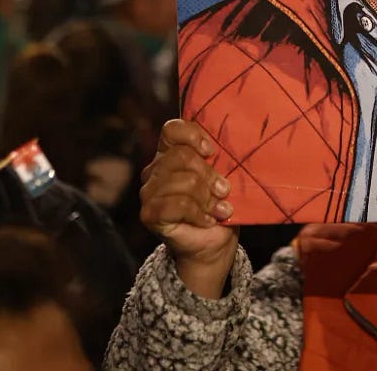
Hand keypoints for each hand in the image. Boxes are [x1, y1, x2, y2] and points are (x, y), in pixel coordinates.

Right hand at [139, 118, 237, 298]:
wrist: (214, 244)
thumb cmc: (218, 205)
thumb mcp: (222, 176)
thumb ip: (218, 159)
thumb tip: (228, 146)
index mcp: (169, 154)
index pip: (171, 130)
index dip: (192, 136)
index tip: (212, 150)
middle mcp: (154, 170)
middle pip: (181, 157)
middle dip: (209, 175)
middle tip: (224, 190)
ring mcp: (149, 192)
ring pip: (182, 181)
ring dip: (206, 198)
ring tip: (218, 208)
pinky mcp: (149, 214)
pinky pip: (176, 205)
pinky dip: (198, 213)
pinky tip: (208, 219)